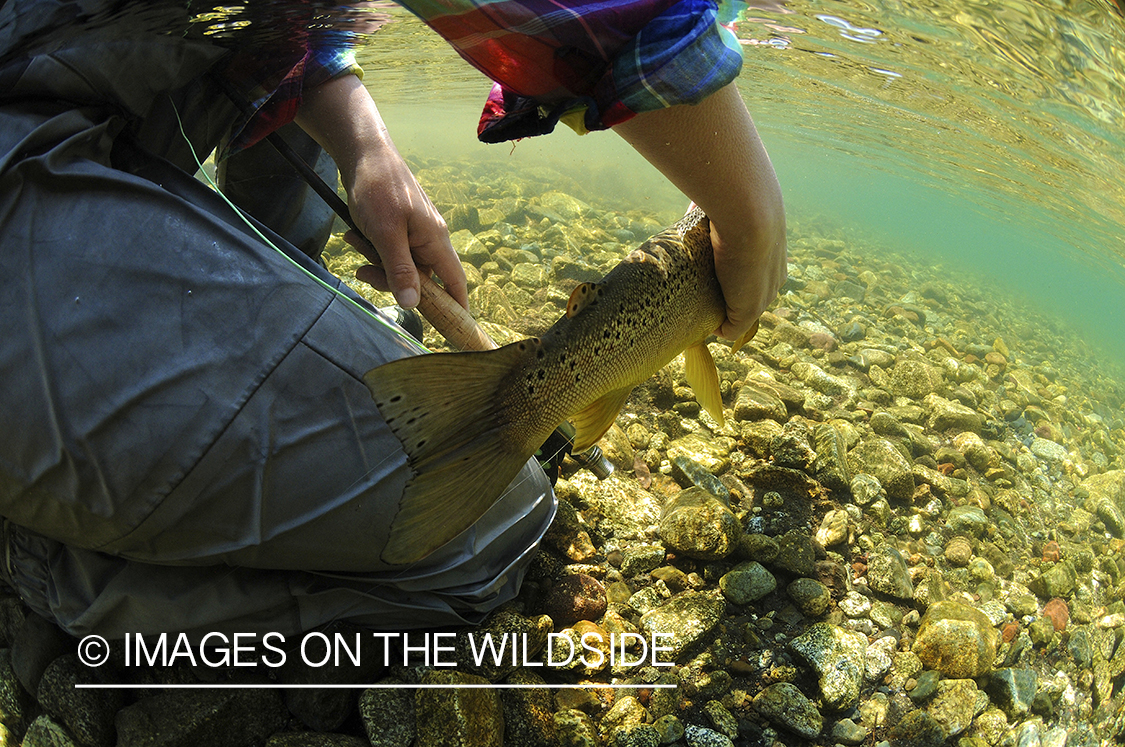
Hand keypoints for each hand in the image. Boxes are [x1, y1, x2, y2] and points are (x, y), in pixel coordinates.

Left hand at [344, 147, 467, 309]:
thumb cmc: (377, 188)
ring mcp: (415, 232)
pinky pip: (391, 251)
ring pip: (402, 266)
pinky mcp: (400, 226)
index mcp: (435, 240)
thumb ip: (400, 271)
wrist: (362, 152)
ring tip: (355, 244)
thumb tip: (414, 304)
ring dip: (377, 263)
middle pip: (421, 278)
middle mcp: (430, 238)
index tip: (455, 331)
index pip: (454, 282)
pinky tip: (356, 237)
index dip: (456, 307)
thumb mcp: (385, 234)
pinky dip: (374, 250)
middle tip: (364, 271)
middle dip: (392, 280)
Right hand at [614, 83, 785, 342]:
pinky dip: (731, 327)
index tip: (739, 266)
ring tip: (725, 322)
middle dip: (754, 294)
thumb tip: (698, 119)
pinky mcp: (748, 301)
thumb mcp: (727, 164)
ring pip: (756, 304)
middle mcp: (775, 258)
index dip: (754, 263)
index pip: (768, 254)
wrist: (745, 200)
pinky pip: (740, 321)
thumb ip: (715, 152)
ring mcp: (763, 282)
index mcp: (772, 228)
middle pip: (768, 284)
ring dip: (742, 314)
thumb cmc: (733, 177)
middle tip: (735, 302)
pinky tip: (721, 332)